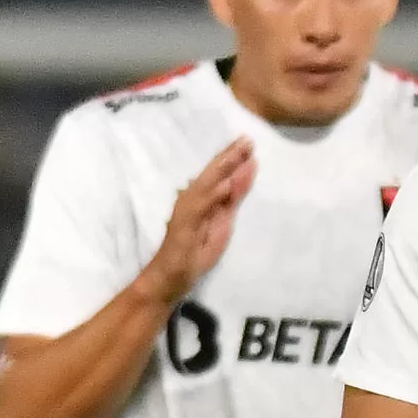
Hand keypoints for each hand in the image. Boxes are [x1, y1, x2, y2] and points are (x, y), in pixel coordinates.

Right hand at [139, 137, 256, 305]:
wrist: (170, 277)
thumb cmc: (195, 252)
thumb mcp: (221, 224)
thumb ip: (231, 200)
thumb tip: (241, 176)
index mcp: (201, 199)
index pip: (217, 175)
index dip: (231, 158)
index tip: (248, 142)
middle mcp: (191, 200)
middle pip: (212, 174)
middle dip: (229, 156)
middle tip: (247, 139)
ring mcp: (186, 212)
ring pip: (205, 185)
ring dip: (222, 168)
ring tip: (239, 153)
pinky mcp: (183, 226)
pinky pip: (199, 208)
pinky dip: (213, 195)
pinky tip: (226, 184)